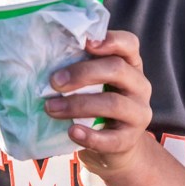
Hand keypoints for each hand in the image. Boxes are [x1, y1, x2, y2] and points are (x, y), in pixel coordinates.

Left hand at [44, 30, 152, 174]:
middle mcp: (140, 85)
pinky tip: (72, 131)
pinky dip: (90, 136)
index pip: (129, 43)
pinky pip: (111, 138)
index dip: (110, 40)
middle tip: (54, 81)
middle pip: (117, 69)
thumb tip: (45, 59)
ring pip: (113, 103)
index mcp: (130, 64)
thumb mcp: (95, 82)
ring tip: (51, 108)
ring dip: (78, 105)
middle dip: (82, 73)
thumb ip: (81, 67)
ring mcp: (139, 113)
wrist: (115, 145)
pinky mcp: (130, 139)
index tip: (85, 43)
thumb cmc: (98, 103)